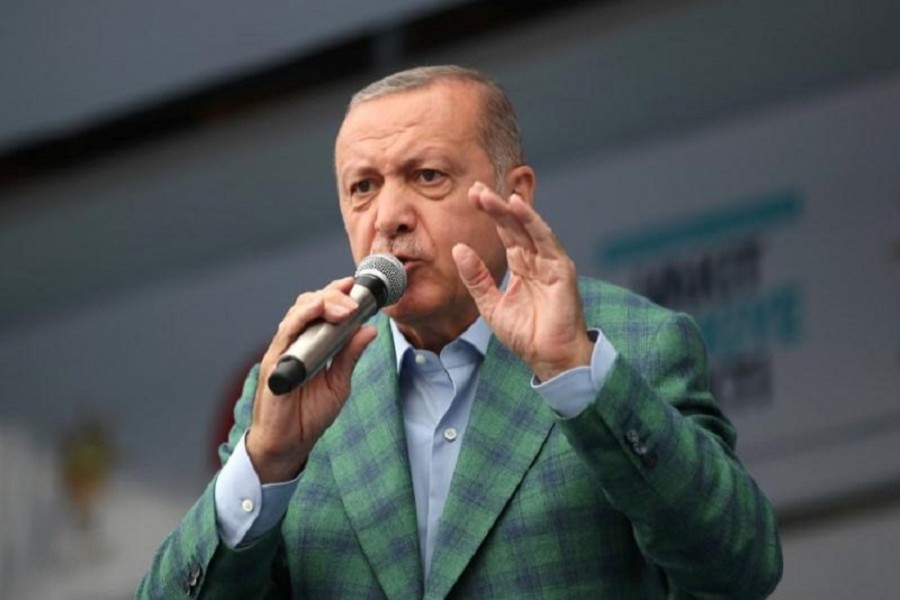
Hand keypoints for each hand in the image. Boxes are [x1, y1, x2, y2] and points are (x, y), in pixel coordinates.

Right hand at [246, 276, 376, 482]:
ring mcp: (283, 350)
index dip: (338, 293)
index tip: (358, 285)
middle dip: (334, 294)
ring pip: (298, 312)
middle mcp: (295, 341)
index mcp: (310, 344)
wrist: (288, 444)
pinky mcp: (275, 362)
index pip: (322, 308)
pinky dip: (303, 318)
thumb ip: (350, 356)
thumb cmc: (308, 415)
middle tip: (356, 299)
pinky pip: (286, 333)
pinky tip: (318, 310)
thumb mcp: (338, 383)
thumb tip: (369, 330)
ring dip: (323, 303)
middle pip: (310, 303)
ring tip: (346, 306)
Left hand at [452, 182, 592, 381]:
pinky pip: (546, 241)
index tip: (472, 195)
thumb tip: (459, 249)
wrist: (549, 358)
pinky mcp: (561, 270)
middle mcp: (538, 260)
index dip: (490, 213)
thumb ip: (476, 277)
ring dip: (510, 209)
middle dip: (496, 206)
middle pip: (515, 225)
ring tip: (489, 195)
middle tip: (475, 188)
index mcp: (522, 266)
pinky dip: (532, 222)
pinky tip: (517, 208)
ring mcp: (551, 263)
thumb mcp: (490, 305)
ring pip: (529, 228)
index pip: (505, 232)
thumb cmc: (527, 335)